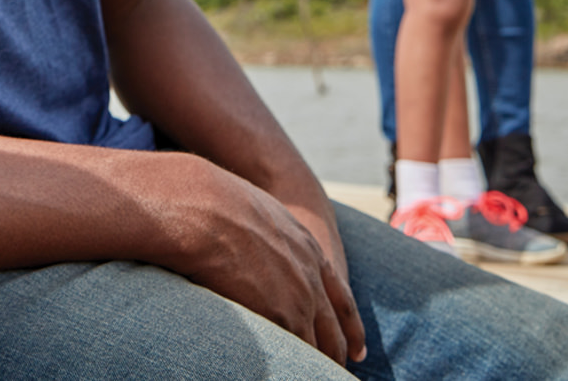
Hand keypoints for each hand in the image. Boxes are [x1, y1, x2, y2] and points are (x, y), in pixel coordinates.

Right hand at [151, 155, 364, 365]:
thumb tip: (254, 245)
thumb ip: (269, 236)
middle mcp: (312, 277)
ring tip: (315, 380)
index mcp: (309, 251)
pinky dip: (292, 368)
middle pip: (335, 330)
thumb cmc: (219, 205)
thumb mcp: (260, 216)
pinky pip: (294, 353)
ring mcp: (300, 299)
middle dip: (337, 356)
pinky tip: (286, 375)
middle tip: (339, 375)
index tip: (357, 351)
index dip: (351, 328)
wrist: (210, 208)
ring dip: (316, 366)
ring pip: (318, 347)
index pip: (341, 299)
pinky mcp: (281, 316)